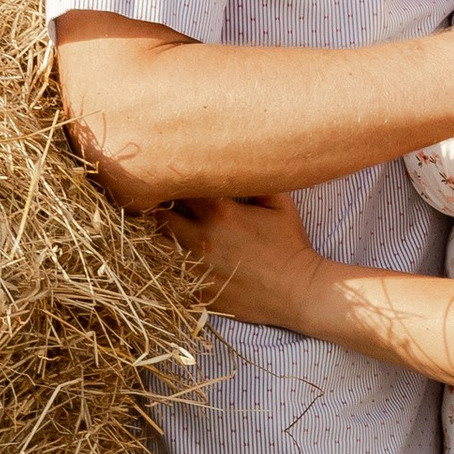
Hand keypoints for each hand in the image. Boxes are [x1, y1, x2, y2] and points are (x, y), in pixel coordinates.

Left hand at [168, 193, 328, 331]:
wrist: (299, 291)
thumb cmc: (291, 245)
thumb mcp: (280, 204)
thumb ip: (255, 180)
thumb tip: (239, 161)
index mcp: (220, 212)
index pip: (178, 186)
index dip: (173, 183)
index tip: (173, 183)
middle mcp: (202, 237)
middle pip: (157, 216)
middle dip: (156, 209)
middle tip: (159, 208)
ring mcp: (196, 267)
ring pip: (154, 247)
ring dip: (155, 239)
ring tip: (160, 235)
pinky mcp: (197, 292)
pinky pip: (165, 278)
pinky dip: (163, 267)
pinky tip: (168, 263)